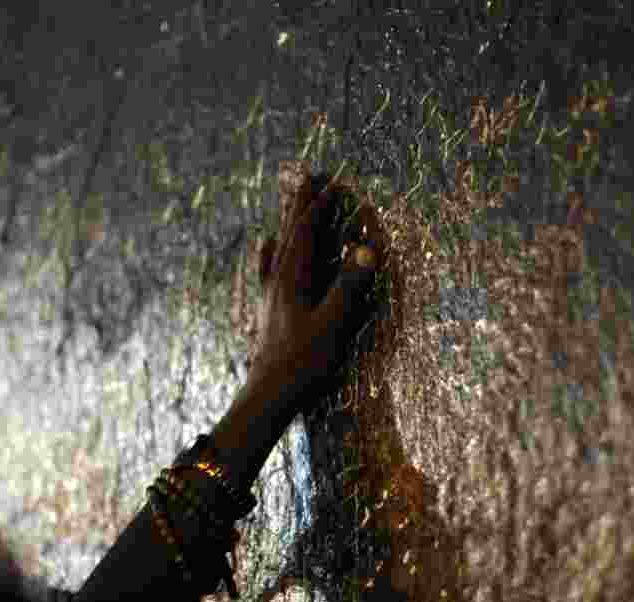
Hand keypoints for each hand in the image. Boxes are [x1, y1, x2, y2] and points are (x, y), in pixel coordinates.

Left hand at [247, 176, 381, 412]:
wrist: (269, 395)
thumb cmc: (303, 363)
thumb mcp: (332, 324)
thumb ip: (348, 287)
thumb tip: (367, 249)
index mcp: (292, 278)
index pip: (305, 230)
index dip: (319, 205)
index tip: (335, 183)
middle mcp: (278, 280)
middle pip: (288, 231)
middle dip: (300, 202)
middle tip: (309, 175)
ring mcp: (271, 294)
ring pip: (279, 246)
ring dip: (288, 220)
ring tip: (292, 200)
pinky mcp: (269, 309)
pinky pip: (269, 268)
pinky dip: (271, 250)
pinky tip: (266, 245)